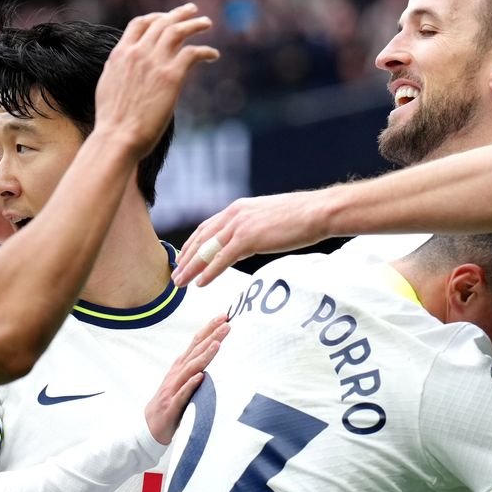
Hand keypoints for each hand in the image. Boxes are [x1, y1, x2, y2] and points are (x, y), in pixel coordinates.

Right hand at [96, 4, 218, 159]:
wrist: (118, 137)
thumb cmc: (112, 121)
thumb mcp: (107, 86)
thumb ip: (117, 70)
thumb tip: (122, 66)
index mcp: (120, 54)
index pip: (139, 24)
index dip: (154, 17)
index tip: (165, 18)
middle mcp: (138, 52)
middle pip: (161, 23)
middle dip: (179, 14)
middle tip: (192, 10)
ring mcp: (155, 62)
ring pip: (178, 31)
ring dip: (194, 24)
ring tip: (206, 23)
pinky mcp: (172, 75)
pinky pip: (193, 53)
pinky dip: (205, 51)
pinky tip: (213, 55)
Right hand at [145, 315, 228, 444]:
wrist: (150, 426)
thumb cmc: (172, 401)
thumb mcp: (184, 380)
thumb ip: (197, 366)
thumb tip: (216, 349)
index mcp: (181, 366)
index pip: (196, 343)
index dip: (209, 329)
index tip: (224, 316)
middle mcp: (177, 374)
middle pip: (195, 352)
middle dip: (211, 337)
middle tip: (227, 324)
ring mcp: (173, 389)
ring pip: (190, 369)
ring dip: (203, 356)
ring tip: (217, 344)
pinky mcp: (172, 406)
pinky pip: (182, 394)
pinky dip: (190, 385)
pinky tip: (200, 377)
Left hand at [171, 189, 333, 286]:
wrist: (317, 211)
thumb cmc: (301, 217)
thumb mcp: (268, 219)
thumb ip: (252, 228)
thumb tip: (247, 242)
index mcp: (238, 208)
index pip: (207, 228)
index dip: (192, 244)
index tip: (183, 258)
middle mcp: (234, 214)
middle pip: (201, 239)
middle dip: (186, 258)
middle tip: (174, 275)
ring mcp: (240, 226)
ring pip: (207, 250)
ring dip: (191, 268)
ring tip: (180, 283)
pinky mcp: (249, 239)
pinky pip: (222, 259)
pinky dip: (208, 272)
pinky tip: (200, 283)